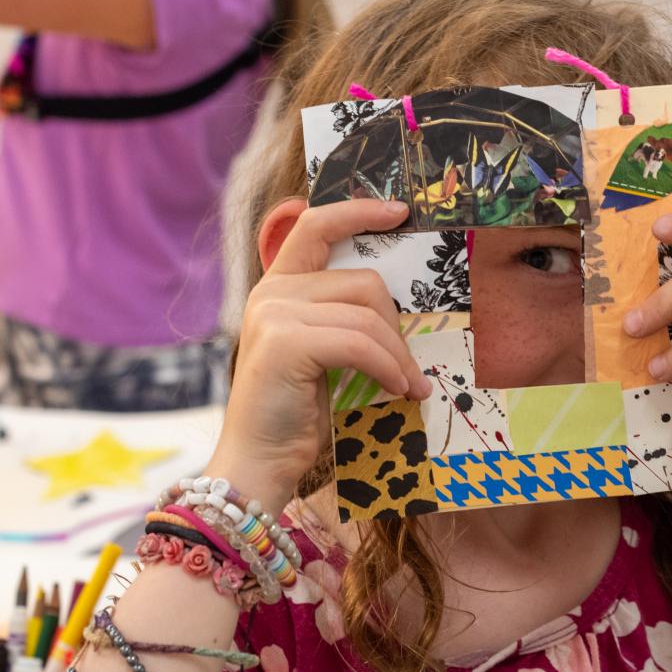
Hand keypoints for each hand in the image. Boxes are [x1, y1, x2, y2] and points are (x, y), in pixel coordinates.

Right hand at [210, 199, 431, 512]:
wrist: (260, 460)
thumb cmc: (297, 411)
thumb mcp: (322, 352)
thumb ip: (342, 317)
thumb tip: (397, 305)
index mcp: (279, 286)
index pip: (316, 226)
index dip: (359, 211)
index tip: (400, 212)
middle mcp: (272, 292)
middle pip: (363, 282)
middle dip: (397, 327)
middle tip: (411, 368)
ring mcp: (274, 314)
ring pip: (367, 315)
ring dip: (398, 356)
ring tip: (409, 386)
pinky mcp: (284, 342)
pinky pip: (360, 343)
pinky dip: (389, 368)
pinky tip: (399, 390)